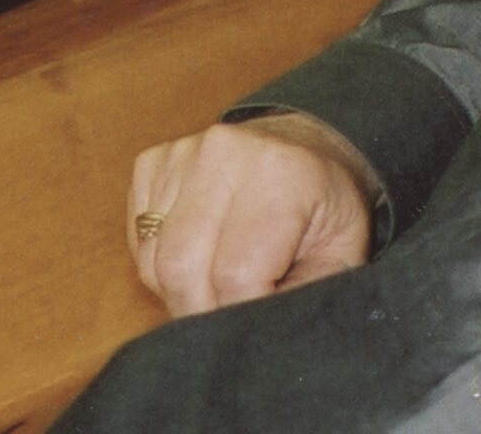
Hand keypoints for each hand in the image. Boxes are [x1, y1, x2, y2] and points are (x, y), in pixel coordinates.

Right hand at [129, 112, 376, 316]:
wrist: (303, 145)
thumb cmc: (324, 205)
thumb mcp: (341, 255)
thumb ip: (302, 298)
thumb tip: (253, 335)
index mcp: (281, 173)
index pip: (234, 275)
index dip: (240, 314)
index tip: (255, 321)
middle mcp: (225, 152)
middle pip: (182, 268)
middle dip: (201, 311)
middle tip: (228, 317)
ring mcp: (183, 152)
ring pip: (153, 258)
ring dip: (180, 288)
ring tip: (218, 282)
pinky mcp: (153, 160)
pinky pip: (139, 238)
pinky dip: (161, 261)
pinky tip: (199, 250)